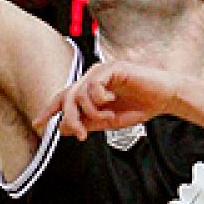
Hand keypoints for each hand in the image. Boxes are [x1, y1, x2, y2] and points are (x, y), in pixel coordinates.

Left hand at [36, 60, 180, 139]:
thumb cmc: (140, 105)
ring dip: (91, 112)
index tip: (38, 124)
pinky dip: (99, 98)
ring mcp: (102, 71)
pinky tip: (110, 100)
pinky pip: (94, 83)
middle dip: (71, 119)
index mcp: (90, 89)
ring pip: (79, 92)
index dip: (49, 110)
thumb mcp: (109, 121)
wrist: (164, 98)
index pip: (64, 97)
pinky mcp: (113, 68)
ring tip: (107, 117)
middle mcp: (93, 78)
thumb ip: (87, 123)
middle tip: (81, 135)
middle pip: (68, 97)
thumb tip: (64, 129)